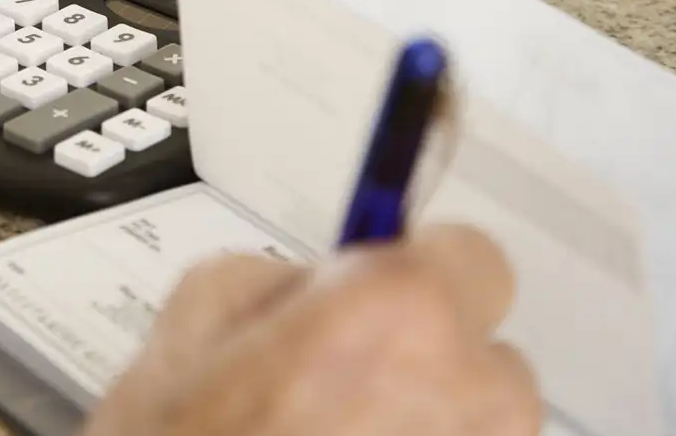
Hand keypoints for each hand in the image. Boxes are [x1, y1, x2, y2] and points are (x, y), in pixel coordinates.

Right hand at [82, 225, 540, 435]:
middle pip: (485, 357)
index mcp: (397, 313)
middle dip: (422, 364)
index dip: (418, 273)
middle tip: (336, 387)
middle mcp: (464, 395)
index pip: (475, 257)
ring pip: (477, 433)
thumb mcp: (190, 319)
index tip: (383, 291)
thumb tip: (314, 282)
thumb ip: (275, 278)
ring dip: (424, 432)